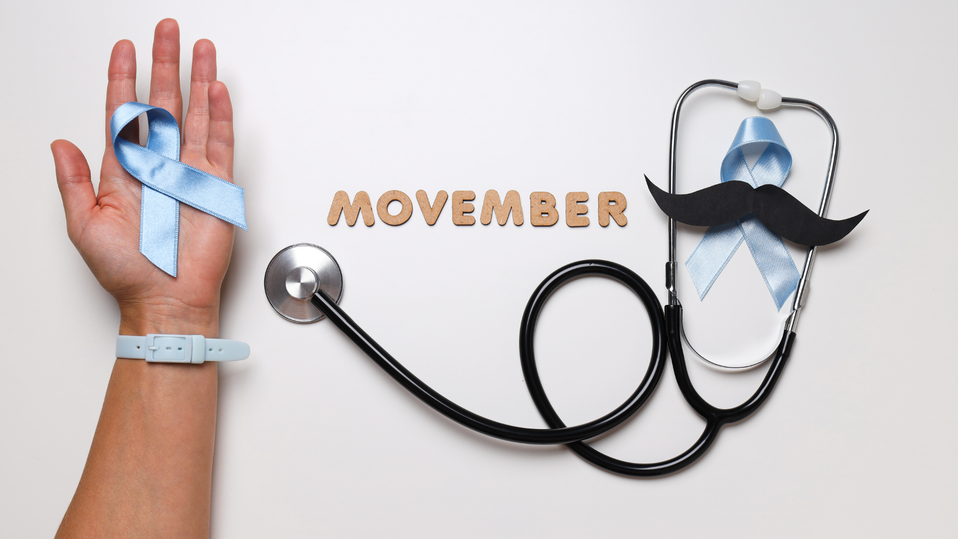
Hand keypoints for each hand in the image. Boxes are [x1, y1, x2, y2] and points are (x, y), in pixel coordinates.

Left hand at [52, 18, 233, 335]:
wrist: (166, 299)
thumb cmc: (127, 270)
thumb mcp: (83, 225)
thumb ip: (73, 182)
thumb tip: (59, 144)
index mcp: (124, 170)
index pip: (124, 112)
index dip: (122, 78)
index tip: (123, 49)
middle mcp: (158, 165)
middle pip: (162, 102)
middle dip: (164, 63)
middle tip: (166, 31)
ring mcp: (189, 173)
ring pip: (195, 114)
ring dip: (197, 80)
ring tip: (200, 49)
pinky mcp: (216, 187)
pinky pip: (219, 144)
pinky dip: (221, 116)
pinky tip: (218, 91)